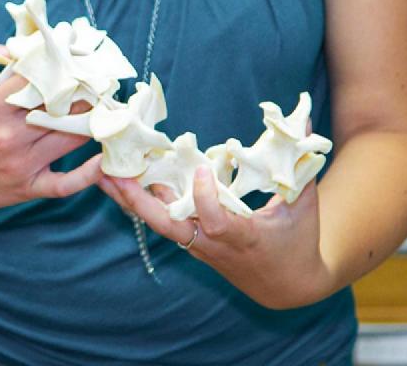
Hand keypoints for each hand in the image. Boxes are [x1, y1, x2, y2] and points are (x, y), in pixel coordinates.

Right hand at [0, 34, 103, 221]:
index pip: (36, 78)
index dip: (59, 63)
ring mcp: (20, 165)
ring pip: (70, 138)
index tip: (75, 53)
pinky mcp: (28, 188)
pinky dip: (88, 174)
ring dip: (92, 121)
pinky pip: (66, 184)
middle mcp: (8, 136)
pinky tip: (102, 157)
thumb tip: (14, 45)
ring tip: (106, 106)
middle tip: (101, 77)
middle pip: (60, 107)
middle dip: (84, 89)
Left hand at [99, 167, 335, 309]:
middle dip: (138, 202)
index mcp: (242, 237)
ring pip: (158, 223)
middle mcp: (213, 244)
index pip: (216, 221)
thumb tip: (301, 118)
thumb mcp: (304, 205)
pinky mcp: (190, 243)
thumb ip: (299, 163)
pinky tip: (120, 181)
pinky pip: (162, 221)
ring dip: (130, 199)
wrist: (286, 287)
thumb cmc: (299, 242)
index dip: (205, 198)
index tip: (200, 171)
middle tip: (113, 174)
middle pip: (168, 226)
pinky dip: (142, 202)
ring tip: (102, 172)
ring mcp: (198, 245)